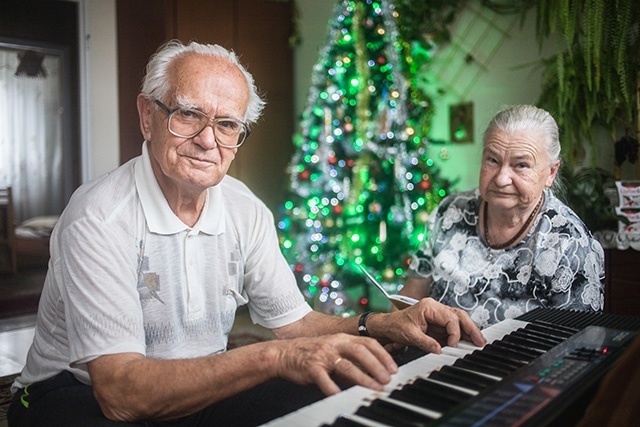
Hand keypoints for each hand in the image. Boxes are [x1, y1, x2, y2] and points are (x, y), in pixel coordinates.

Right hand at [273, 333, 397, 395]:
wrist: (285, 353)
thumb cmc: (313, 353)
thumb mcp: (335, 351)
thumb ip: (353, 359)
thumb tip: (375, 372)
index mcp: (342, 338)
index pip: (368, 343)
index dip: (383, 355)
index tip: (394, 368)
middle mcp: (334, 344)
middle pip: (360, 351)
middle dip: (376, 365)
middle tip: (387, 379)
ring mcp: (322, 355)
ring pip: (346, 365)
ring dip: (363, 378)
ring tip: (375, 388)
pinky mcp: (311, 367)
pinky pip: (323, 378)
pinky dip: (332, 387)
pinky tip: (340, 396)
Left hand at [369, 298, 486, 353]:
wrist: (387, 326)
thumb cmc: (395, 326)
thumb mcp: (409, 335)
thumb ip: (425, 342)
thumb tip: (440, 350)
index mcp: (429, 307)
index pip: (450, 317)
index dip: (455, 332)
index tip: (453, 345)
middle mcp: (435, 308)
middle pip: (459, 315)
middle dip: (471, 328)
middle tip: (480, 341)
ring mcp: (437, 314)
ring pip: (459, 320)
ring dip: (469, 331)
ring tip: (478, 342)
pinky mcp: (438, 323)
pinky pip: (453, 327)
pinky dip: (461, 334)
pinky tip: (467, 342)